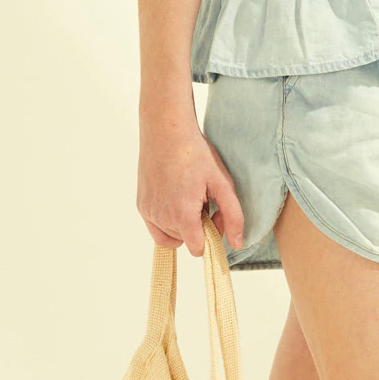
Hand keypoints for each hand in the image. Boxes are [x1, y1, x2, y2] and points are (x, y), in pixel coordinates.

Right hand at [136, 120, 243, 256]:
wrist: (166, 131)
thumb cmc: (195, 154)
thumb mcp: (221, 184)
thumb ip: (232, 216)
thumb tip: (237, 244)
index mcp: (182, 215)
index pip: (197, 249)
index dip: (211, 236)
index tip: (215, 215)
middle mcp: (161, 218)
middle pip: (185, 241)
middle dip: (197, 227)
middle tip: (204, 199)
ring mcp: (148, 212)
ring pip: (170, 235)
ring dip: (182, 223)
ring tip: (188, 195)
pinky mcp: (141, 205)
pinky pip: (156, 227)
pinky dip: (167, 219)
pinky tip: (176, 197)